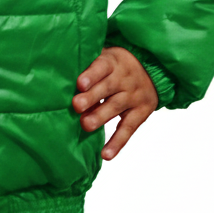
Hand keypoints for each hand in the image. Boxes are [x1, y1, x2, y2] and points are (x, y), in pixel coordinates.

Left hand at [72, 46, 157, 160]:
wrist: (152, 69)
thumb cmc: (115, 66)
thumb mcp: (105, 58)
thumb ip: (87, 67)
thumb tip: (61, 79)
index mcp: (112, 62)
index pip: (102, 66)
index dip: (91, 75)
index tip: (79, 84)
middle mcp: (124, 79)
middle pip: (108, 87)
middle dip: (92, 97)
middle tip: (76, 106)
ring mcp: (133, 96)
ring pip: (116, 107)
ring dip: (100, 117)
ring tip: (85, 125)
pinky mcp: (141, 113)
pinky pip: (128, 129)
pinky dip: (117, 143)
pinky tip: (106, 155)